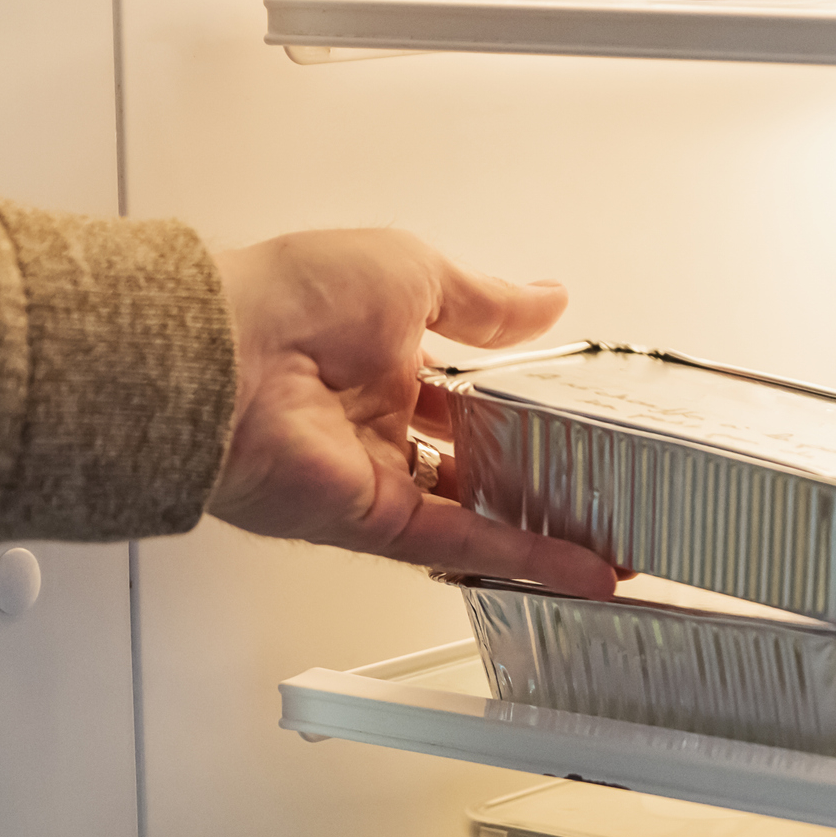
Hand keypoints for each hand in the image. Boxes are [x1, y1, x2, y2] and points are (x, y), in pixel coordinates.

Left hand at [207, 229, 616, 597]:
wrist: (225, 357)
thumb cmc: (292, 297)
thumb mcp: (414, 270)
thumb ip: (487, 301)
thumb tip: (545, 299)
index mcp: (380, 352)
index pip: (463, 385)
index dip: (517, 397)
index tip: (571, 407)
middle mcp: (375, 417)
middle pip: (473, 455)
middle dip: (535, 469)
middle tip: (602, 477)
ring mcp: (374, 473)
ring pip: (475, 509)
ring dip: (541, 526)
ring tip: (609, 534)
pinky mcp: (371, 521)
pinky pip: (459, 545)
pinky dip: (522, 557)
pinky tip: (577, 566)